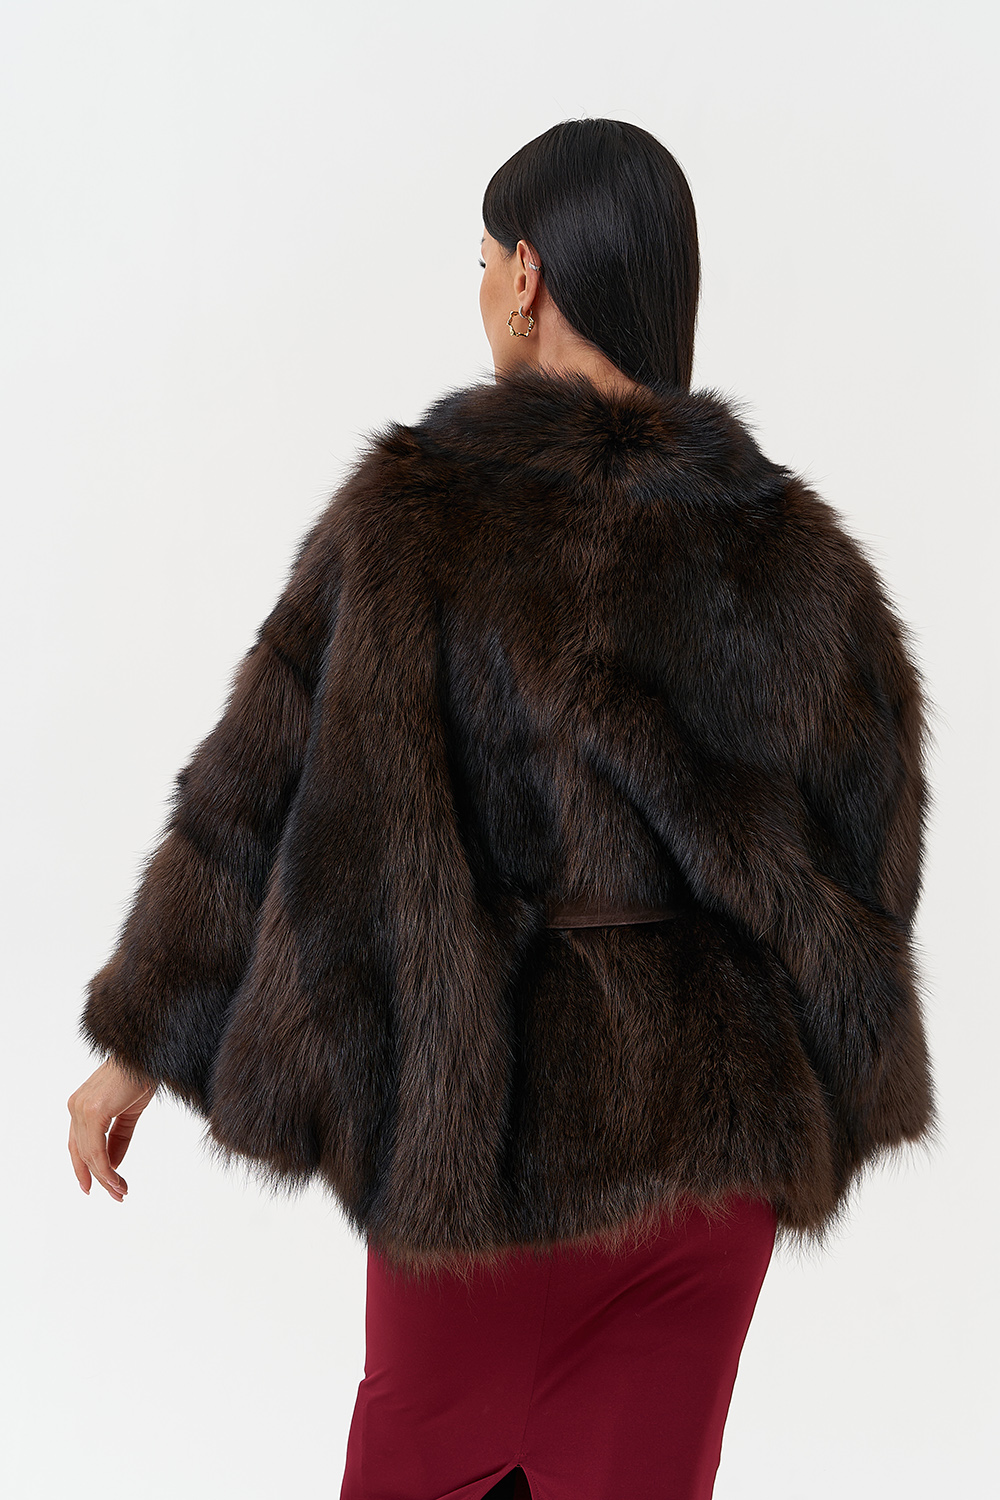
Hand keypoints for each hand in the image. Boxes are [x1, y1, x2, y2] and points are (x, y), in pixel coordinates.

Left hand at [68, 1058, 158, 1199]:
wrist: (150, 1054)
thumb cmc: (141, 1074)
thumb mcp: (129, 1112)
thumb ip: (118, 1137)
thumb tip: (113, 1164)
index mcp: (81, 1104)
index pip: (77, 1144)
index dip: (84, 1168)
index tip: (95, 1187)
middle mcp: (76, 1107)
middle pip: (82, 1152)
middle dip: (97, 1178)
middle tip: (116, 1195)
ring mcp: (82, 1108)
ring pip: (89, 1155)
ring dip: (105, 1178)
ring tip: (121, 1191)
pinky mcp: (93, 1111)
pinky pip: (96, 1150)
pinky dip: (106, 1169)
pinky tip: (118, 1180)